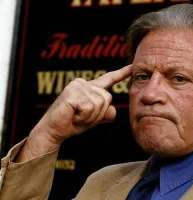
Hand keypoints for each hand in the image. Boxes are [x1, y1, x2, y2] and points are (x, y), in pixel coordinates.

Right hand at [16, 65, 131, 161]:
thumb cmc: (72, 123)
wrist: (53, 131)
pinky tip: (72, 115)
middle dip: (97, 114)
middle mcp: (84, 83)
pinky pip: (90, 108)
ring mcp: (78, 86)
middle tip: (80, 116)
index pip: (109, 79)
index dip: (122, 74)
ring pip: (100, 104)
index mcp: (90, 88)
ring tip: (76, 116)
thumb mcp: (93, 119)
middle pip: (107, 98)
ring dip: (89, 116)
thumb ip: (104, 114)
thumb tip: (113, 112)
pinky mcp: (73, 93)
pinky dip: (83, 117)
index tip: (132, 68)